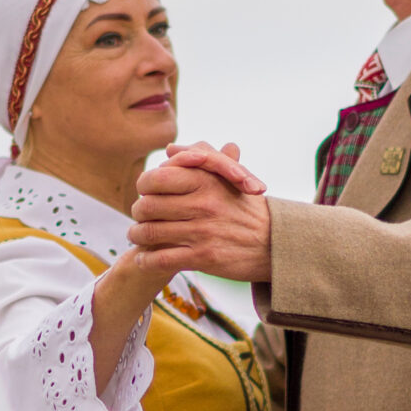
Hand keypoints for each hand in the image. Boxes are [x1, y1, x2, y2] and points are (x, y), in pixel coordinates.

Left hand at [130, 148, 272, 282]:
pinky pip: (161, 259)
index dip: (144, 187)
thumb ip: (200, 159)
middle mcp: (202, 203)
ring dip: (137, 236)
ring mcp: (202, 231)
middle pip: (146, 206)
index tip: (146, 193)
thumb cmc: (246, 209)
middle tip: (139, 218)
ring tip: (136, 236)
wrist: (274, 243)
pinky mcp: (203, 257)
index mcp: (206, 180)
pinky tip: (144, 259)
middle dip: (137, 213)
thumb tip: (171, 149)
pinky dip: (146, 260)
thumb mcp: (229, 177)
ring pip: (149, 233)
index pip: (155, 178)